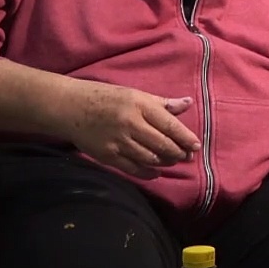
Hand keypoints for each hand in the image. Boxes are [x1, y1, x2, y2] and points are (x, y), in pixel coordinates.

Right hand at [62, 79, 200, 179]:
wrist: (71, 107)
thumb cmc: (107, 98)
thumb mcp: (136, 95)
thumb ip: (163, 103)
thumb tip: (188, 103)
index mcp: (140, 105)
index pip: (169, 125)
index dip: (185, 138)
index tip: (196, 146)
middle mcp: (131, 124)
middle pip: (162, 144)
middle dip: (178, 153)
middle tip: (188, 157)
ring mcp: (119, 141)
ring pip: (149, 158)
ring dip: (165, 162)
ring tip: (173, 162)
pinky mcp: (108, 155)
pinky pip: (132, 168)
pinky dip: (147, 172)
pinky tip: (155, 172)